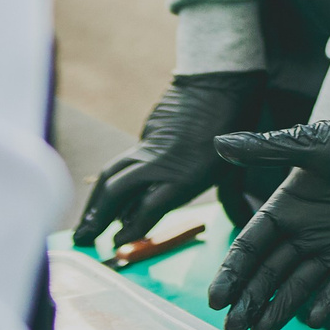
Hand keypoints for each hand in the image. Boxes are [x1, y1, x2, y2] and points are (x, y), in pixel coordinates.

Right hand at [73, 71, 264, 248]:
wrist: (219, 85)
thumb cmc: (232, 130)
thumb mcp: (233, 169)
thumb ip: (231, 198)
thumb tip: (244, 219)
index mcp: (183, 177)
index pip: (147, 210)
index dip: (130, 230)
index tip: (117, 243)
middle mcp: (159, 164)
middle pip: (117, 192)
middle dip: (98, 217)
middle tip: (85, 238)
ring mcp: (148, 148)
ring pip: (113, 174)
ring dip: (96, 200)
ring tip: (86, 221)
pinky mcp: (145, 135)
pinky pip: (125, 161)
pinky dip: (113, 180)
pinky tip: (106, 196)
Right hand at [206, 69, 329, 329]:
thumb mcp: (309, 144)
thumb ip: (265, 149)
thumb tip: (220, 142)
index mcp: (285, 210)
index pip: (250, 247)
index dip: (233, 272)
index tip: (216, 298)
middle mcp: (303, 234)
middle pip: (270, 274)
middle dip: (251, 300)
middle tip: (234, 327)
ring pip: (300, 286)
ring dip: (280, 309)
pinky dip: (328, 302)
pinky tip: (314, 320)